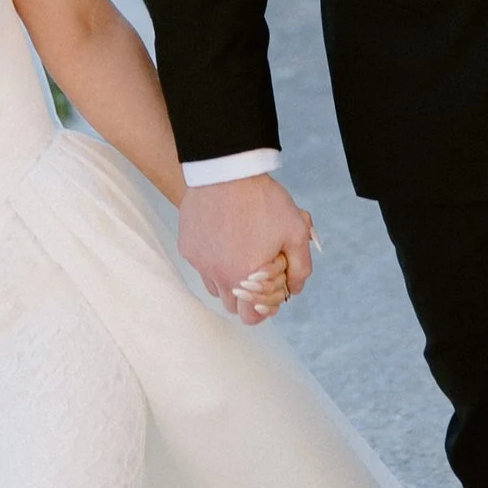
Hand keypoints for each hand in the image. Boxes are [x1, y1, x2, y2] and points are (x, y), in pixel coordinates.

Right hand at [178, 172, 315, 325]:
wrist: (227, 171)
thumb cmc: (264, 201)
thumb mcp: (296, 232)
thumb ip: (300, 268)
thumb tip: (294, 289)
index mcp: (245, 277)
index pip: (250, 317)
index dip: (263, 309)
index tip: (270, 294)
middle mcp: (218, 275)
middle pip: (231, 305)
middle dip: (247, 296)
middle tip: (258, 272)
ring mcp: (200, 262)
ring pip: (214, 286)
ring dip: (228, 279)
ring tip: (241, 254)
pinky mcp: (188, 247)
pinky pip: (201, 265)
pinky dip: (213, 260)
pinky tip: (224, 237)